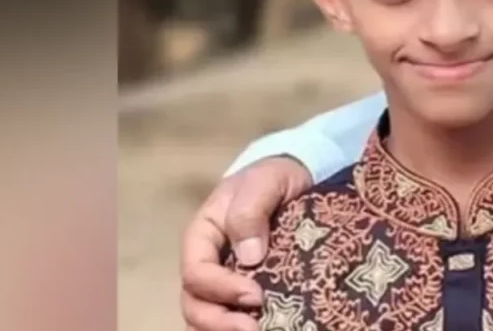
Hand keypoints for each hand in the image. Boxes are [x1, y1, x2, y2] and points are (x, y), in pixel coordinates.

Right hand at [180, 156, 313, 330]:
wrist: (298, 178)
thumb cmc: (276, 177)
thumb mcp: (265, 181)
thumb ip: (250, 211)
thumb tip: (249, 256)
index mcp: (203, 235)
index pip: (195, 271)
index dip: (220, 288)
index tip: (256, 295)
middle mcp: (208, 263)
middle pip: (195, 304)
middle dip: (219, 322)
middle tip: (254, 328)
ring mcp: (224, 281)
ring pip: (206, 318)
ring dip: (225, 330)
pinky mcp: (244, 292)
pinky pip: (230, 316)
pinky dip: (236, 328)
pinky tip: (265, 327)